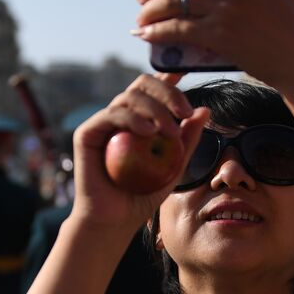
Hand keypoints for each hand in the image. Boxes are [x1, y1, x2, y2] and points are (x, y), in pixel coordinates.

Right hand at [70, 74, 209, 234]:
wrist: (114, 221)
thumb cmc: (143, 196)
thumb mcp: (174, 168)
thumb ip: (187, 140)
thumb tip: (205, 111)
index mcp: (140, 118)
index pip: (155, 88)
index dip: (169, 75)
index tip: (187, 71)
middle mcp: (120, 115)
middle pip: (143, 84)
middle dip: (168, 92)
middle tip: (186, 112)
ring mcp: (103, 123)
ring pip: (129, 96)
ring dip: (155, 108)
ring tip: (170, 131)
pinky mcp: (87, 133)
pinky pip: (111, 115)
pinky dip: (132, 119)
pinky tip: (148, 131)